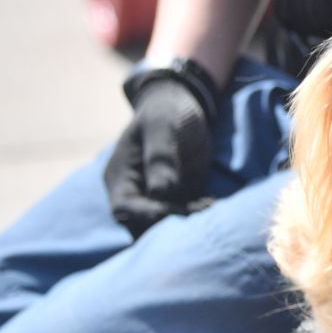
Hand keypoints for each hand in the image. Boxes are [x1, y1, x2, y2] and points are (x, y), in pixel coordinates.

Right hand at [105, 65, 218, 238]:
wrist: (184, 104)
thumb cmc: (167, 110)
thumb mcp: (162, 126)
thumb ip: (161, 157)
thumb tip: (162, 193)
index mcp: (120, 177)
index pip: (125, 209)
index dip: (147, 214)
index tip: (174, 210)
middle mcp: (134, 194)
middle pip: (141, 226)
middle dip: (168, 225)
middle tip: (196, 213)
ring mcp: (155, 199)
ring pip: (161, 228)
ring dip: (183, 225)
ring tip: (206, 207)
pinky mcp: (176, 200)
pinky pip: (181, 219)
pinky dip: (195, 217)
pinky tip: (211, 204)